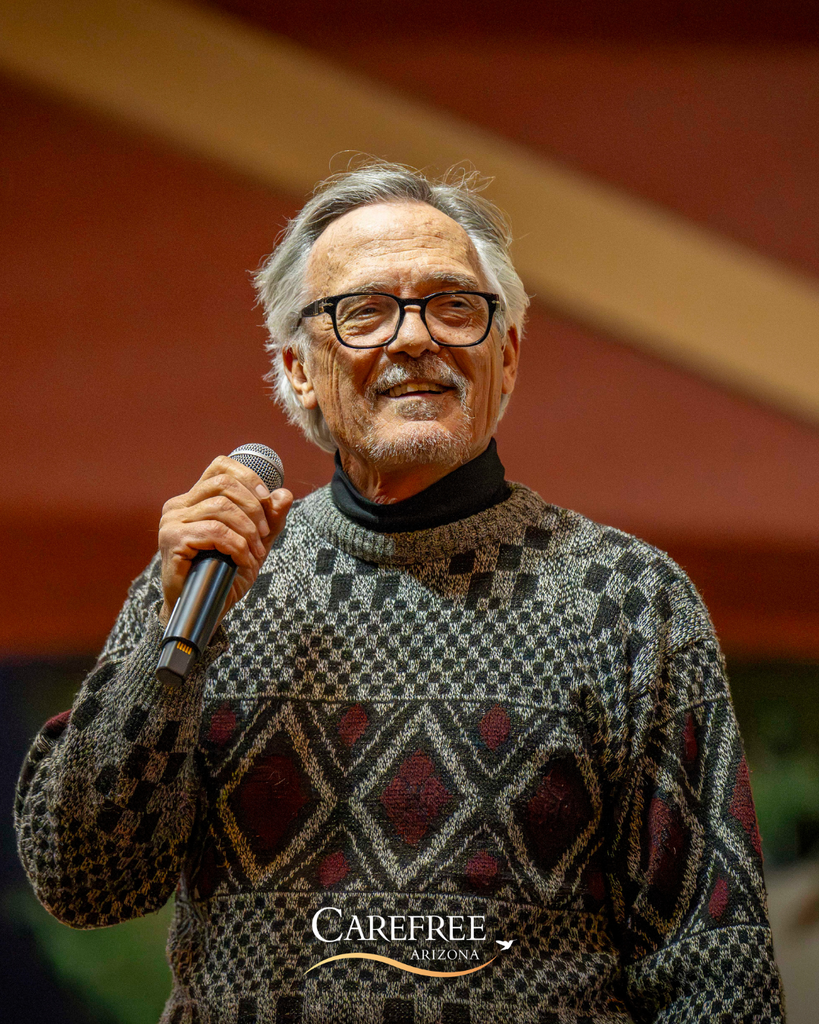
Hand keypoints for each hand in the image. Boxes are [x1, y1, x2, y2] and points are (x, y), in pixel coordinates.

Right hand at [157, 455, 292, 625]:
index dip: (248, 477)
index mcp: (195, 498)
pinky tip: (244, 561)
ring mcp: (172, 521)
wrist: (204, 608)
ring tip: (256, 553)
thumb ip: (270, 519)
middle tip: (264, 535)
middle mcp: (179, 504)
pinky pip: (215, 532)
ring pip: (221, 508)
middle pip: (224, 484)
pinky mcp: (172, 540)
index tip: (267, 500)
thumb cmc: (224, 573)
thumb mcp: (255, 543)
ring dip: (248, 531)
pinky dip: (237, 546)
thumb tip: (285, 494)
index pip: (221, 466)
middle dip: (254, 508)